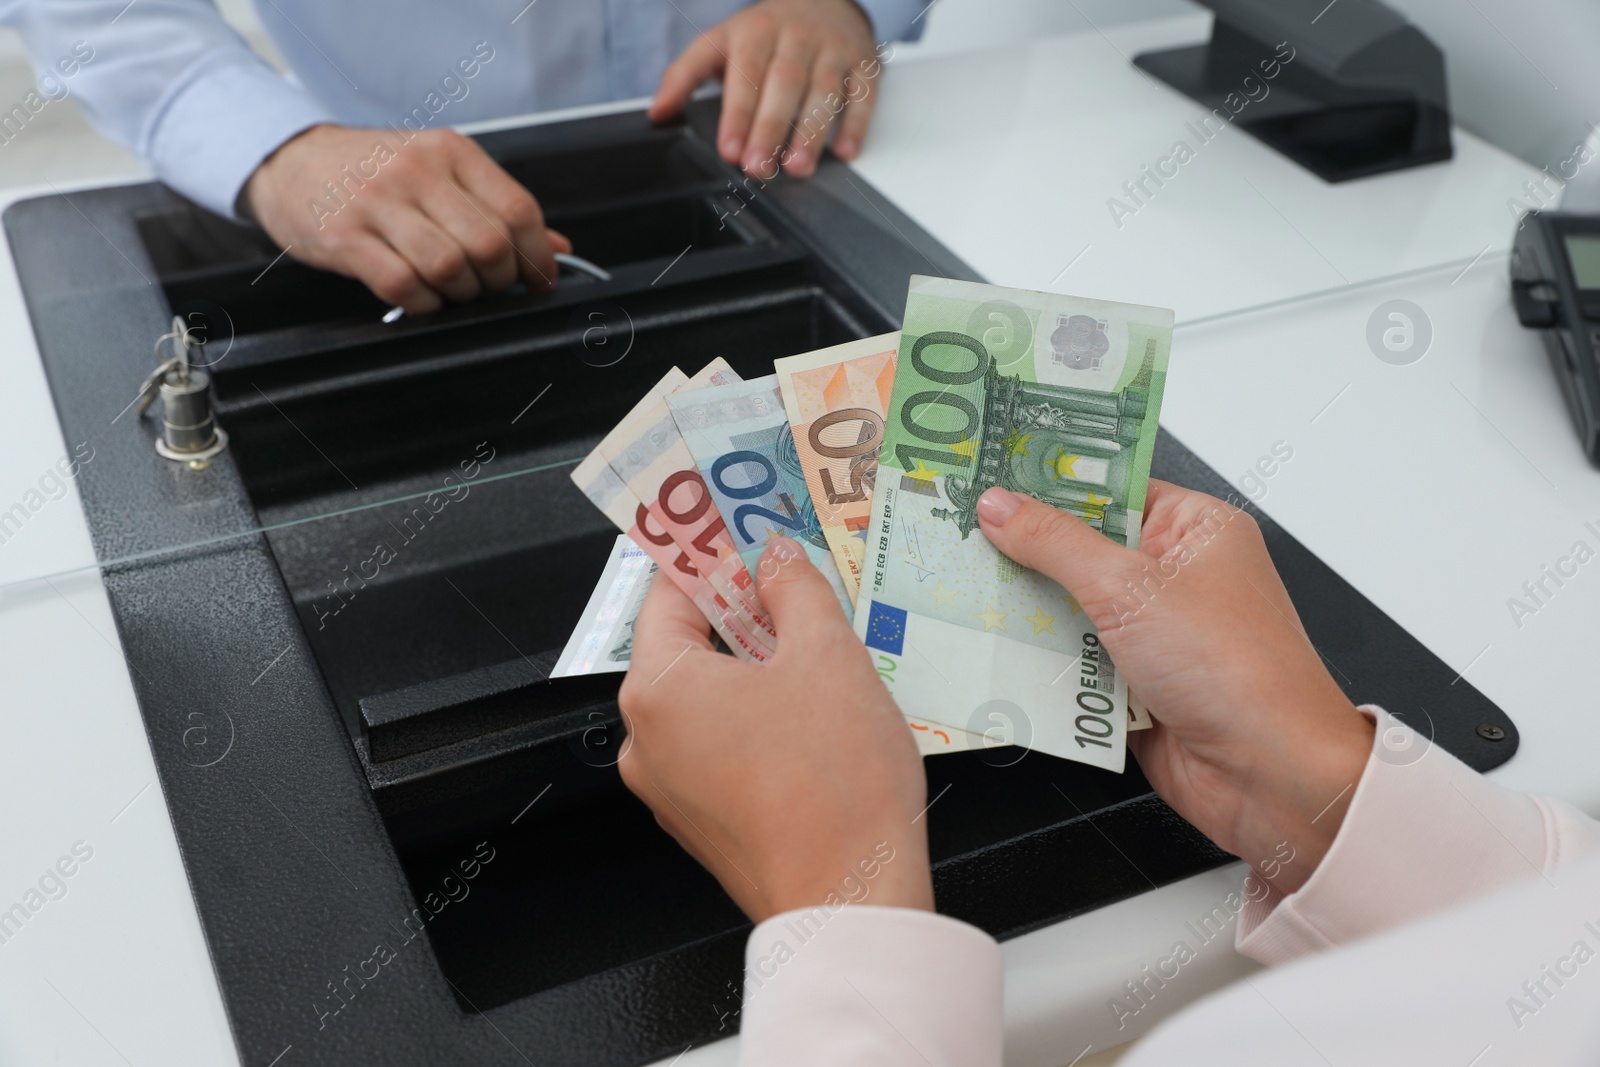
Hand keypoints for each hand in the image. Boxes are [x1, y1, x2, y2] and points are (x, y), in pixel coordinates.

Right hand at [243, 124, 571, 314]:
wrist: (289, 160)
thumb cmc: (372, 170)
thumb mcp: (439, 171)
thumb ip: (497, 206)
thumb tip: (559, 248)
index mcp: (450, 151)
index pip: (518, 210)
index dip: (537, 256)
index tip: (539, 278)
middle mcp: (417, 171)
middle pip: (488, 244)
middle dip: (498, 279)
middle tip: (487, 285)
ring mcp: (377, 203)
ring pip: (449, 267)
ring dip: (460, 294)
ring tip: (451, 290)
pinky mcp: (344, 237)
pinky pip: (402, 286)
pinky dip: (421, 304)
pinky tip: (418, 297)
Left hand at [617, 538, 933, 922]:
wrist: (851, 898)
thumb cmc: (834, 788)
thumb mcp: (827, 656)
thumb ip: (795, 591)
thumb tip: (777, 560)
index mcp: (659, 689)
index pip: (668, 594)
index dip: (709, 555)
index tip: (736, 532)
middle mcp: (647, 740)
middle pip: (685, 647)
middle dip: (741, 614)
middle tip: (793, 587)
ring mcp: (669, 787)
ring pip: (705, 699)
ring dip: (753, 669)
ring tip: (815, 653)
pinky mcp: (702, 820)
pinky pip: (718, 746)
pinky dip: (754, 719)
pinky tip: (809, 715)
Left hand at [649, 0, 879, 176]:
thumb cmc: (766, 32)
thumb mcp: (719, 44)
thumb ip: (684, 76)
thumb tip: (658, 112)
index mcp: (756, 32)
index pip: (746, 75)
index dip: (738, 114)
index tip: (730, 150)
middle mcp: (795, 38)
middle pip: (784, 84)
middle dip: (771, 129)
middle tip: (759, 167)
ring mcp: (832, 50)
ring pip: (823, 91)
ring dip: (812, 132)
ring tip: (799, 167)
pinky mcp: (863, 63)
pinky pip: (863, 93)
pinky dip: (857, 124)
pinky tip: (845, 151)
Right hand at [977, 481, 1374, 893]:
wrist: (1269, 775)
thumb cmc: (1233, 668)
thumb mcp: (1129, 588)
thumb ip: (1055, 544)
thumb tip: (1001, 505)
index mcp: (1194, 530)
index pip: (1110, 487)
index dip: (1050, 479)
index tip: (989, 471)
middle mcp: (1177, 577)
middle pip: (1083, 549)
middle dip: (1026, 550)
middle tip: (957, 531)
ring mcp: (1156, 634)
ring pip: (1071, 608)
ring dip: (1028, 610)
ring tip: (958, 587)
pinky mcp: (1136, 686)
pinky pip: (1074, 663)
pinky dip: (1042, 662)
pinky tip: (991, 649)